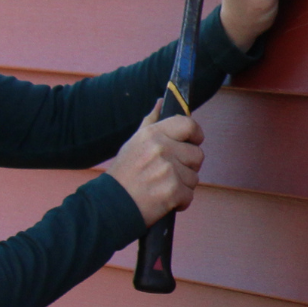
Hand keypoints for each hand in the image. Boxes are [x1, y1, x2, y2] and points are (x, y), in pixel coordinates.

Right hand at [107, 106, 203, 224]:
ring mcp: (168, 170)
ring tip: (161, 187)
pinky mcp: (173, 191)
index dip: (196, 134)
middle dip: (188, 167)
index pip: (189, 125)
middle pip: (197, 155)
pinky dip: (179, 202)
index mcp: (153, 134)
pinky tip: (163, 200)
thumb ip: (151, 122)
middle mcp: (161, 148)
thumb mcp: (134, 143)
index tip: (193, 142)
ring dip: (182, 186)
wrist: (110, 205)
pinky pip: (189, 196)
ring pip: (194, 178)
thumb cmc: (124, 174)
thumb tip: (161, 102)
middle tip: (169, 173)